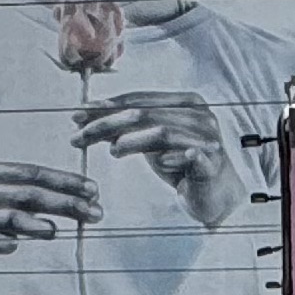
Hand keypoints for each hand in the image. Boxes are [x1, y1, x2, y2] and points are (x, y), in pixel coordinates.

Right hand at [0, 160, 100, 283]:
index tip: (93, 191)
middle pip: (27, 193)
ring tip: (60, 230)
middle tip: (94, 212)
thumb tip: (84, 198)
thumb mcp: (7, 206)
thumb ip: (36, 199)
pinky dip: (5, 243)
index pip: (31, 172)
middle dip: (64, 202)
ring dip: (39, 224)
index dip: (64, 181)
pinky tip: (18, 245)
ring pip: (8, 216)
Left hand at [74, 91, 239, 224]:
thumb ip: (129, 128)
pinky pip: (192, 157)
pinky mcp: (212, 164)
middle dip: (107, 124)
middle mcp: (198, 116)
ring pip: (163, 132)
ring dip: (133, 141)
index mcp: (185, 103)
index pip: (140, 99)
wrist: (216, 196)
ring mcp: (208, 139)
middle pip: (145, 114)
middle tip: (79, 135)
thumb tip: (88, 120)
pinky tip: (161, 163)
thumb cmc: (182, 166)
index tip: (78, 114)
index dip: (107, 106)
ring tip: (113, 151)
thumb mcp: (151, 143)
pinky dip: (175, 158)